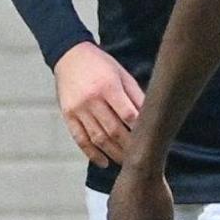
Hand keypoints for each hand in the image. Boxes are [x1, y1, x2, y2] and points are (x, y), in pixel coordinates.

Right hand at [54, 42, 142, 167]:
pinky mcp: (68, 116)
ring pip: (97, 138)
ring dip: (112, 153)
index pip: (128, 115)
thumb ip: (136, 96)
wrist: (70, 56)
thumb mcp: (122, 75)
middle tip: (141, 157)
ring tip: (125, 163)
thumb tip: (152, 116)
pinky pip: (80, 139)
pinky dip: (91, 153)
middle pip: (113, 130)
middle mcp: (91, 100)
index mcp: (108, 87)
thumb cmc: (101, 65)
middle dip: (128, 147)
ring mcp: (78, 109)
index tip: (151, 141)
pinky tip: (103, 162)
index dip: (140, 130)